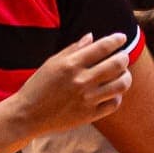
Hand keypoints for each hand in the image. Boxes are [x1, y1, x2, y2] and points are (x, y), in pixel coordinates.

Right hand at [8, 32, 132, 136]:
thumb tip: (92, 37)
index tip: (122, 37)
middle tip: (122, 57)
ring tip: (123, 74)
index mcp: (71, 64)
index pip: (102, 47)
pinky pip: (114, 104)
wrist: (27, 115)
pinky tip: (113, 92)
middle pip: (117, 64)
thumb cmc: (38, 86)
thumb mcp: (52, 63)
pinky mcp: (89, 115)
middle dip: (124, 57)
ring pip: (120, 85)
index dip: (116, 40)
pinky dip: (117, 96)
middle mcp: (81, 80)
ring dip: (126, 76)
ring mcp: (87, 99)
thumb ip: (73, 49)